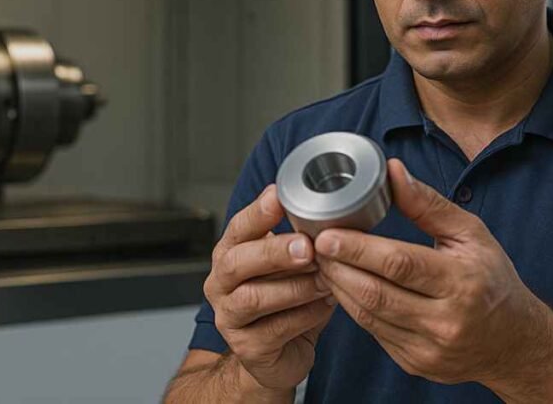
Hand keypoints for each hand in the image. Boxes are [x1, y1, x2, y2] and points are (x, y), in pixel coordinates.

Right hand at [204, 184, 337, 389]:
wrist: (280, 354)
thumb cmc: (286, 301)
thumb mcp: (290, 265)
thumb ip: (299, 242)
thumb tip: (331, 216)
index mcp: (230, 254)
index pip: (237, 228)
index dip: (257, 213)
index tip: (278, 197)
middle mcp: (221, 283)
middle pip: (237, 262)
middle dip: (274, 252)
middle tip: (307, 246)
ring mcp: (229, 317)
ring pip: (254, 298)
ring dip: (295, 287)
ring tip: (325, 279)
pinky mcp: (247, 348)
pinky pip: (276, 328)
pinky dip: (306, 315)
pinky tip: (325, 305)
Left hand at [314, 159, 547, 389]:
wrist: (514, 342)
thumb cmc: (492, 280)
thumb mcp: (471, 233)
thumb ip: (428, 204)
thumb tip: (392, 171)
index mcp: (462, 281)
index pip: (399, 263)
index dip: (357, 248)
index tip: (327, 234)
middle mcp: (445, 319)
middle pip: (375, 292)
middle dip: (337, 267)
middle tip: (313, 245)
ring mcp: (428, 347)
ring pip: (368, 316)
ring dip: (339, 287)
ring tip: (323, 262)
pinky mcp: (415, 363)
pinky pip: (374, 333)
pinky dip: (354, 307)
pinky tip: (344, 286)